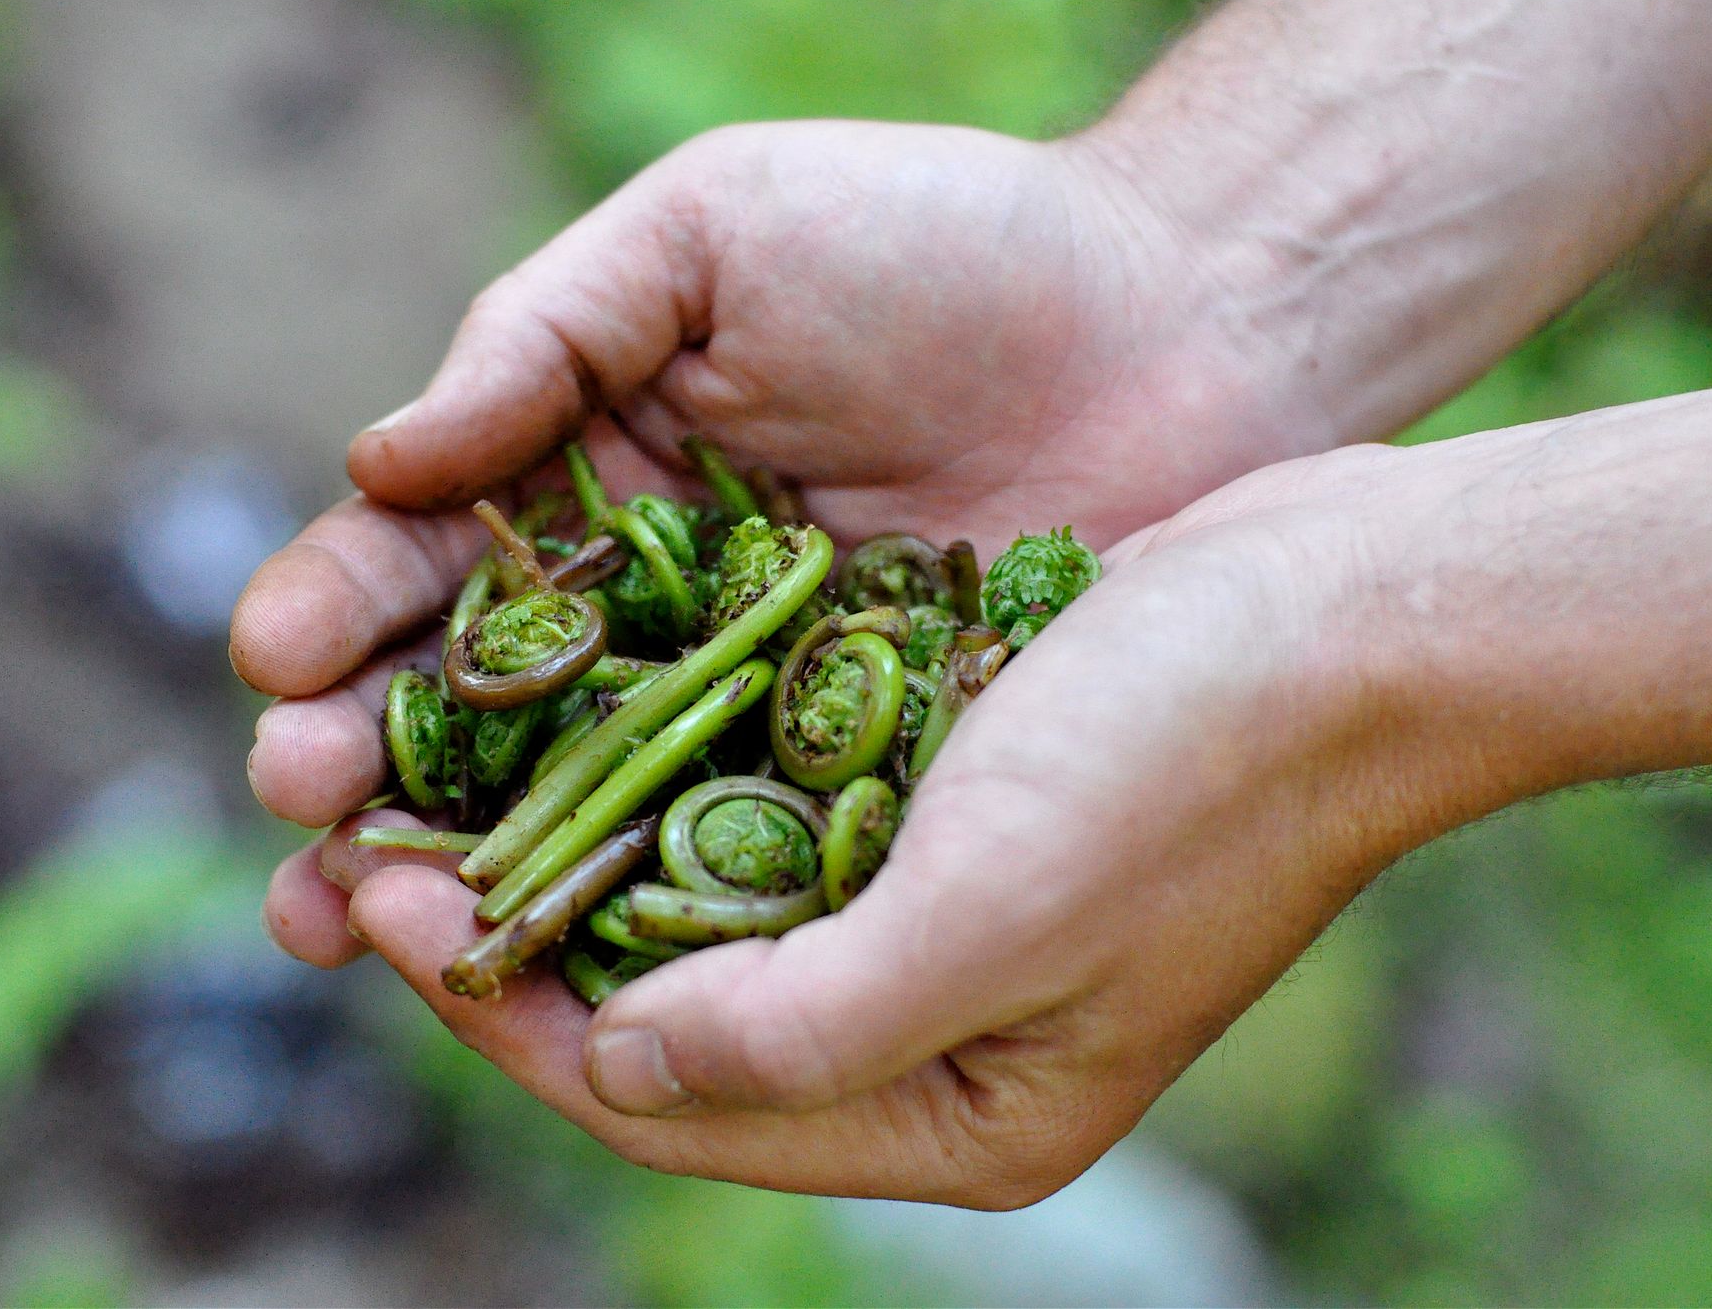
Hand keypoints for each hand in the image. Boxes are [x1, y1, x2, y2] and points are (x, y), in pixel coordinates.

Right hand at [233, 118, 1338, 830]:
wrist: (1187, 319)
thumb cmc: (946, 245)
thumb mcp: (720, 229)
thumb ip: (547, 328)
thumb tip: (382, 459)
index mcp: (590, 474)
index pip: (426, 561)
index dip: (340, 614)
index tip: (278, 660)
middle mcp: (650, 612)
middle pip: (472, 712)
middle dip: (366, 764)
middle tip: (301, 813)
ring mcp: (750, 714)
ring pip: (575, 813)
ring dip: (459, 866)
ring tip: (360, 918)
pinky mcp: (856, 790)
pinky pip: (726, 863)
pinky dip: (635, 915)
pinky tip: (550, 956)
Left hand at [259, 379, 1711, 1204]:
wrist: (1356, 601)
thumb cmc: (1199, 761)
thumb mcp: (1005, 910)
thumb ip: (803, 1024)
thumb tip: (617, 1062)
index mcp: (955, 1110)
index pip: (673, 1099)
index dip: (508, 1012)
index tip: (385, 907)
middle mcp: (929, 1026)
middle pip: (658, 1002)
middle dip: (503, 929)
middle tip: (355, 840)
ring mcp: (931, 907)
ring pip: (687, 895)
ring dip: (556, 834)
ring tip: (417, 769)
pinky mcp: (935, 795)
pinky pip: (750, 797)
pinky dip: (651, 759)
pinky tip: (562, 691)